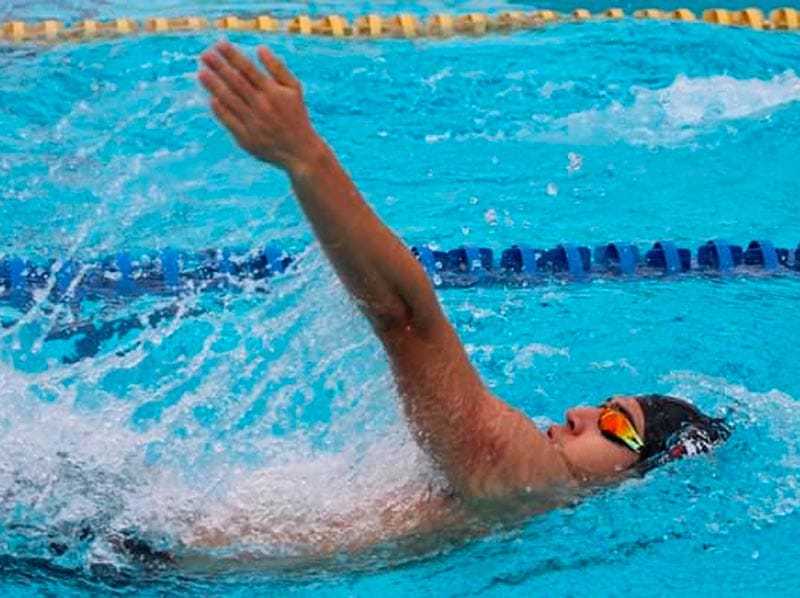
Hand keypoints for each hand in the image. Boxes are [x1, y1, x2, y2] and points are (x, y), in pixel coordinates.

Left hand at [199, 41, 321, 171]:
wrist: (300, 151)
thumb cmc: (296, 115)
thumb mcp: (294, 89)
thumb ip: (278, 68)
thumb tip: (260, 48)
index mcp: (273, 92)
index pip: (248, 69)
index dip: (232, 56)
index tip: (219, 44)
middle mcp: (262, 106)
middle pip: (236, 82)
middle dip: (219, 67)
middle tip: (205, 55)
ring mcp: (253, 123)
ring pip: (229, 100)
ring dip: (214, 86)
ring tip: (202, 72)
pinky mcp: (246, 139)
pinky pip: (229, 120)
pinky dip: (219, 109)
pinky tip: (212, 97)